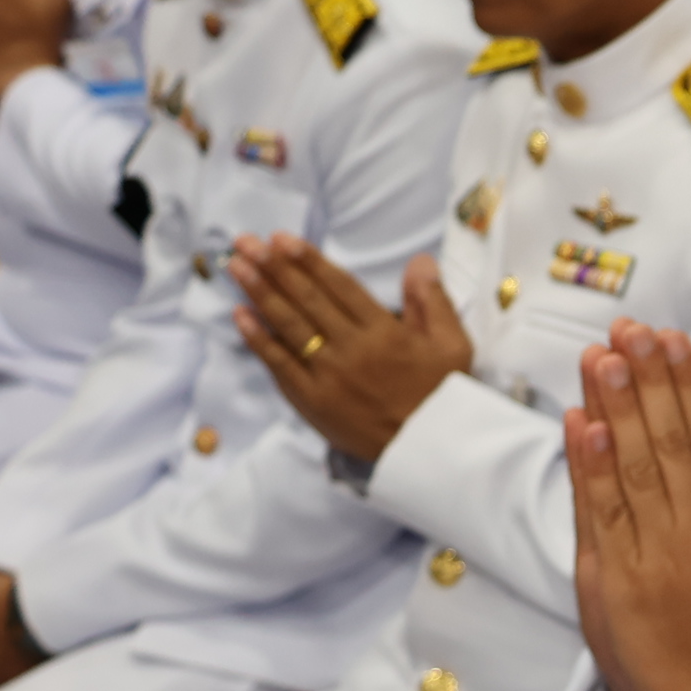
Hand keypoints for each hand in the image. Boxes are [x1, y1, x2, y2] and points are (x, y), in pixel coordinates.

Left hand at [231, 238, 472, 461]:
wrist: (429, 451)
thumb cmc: (443, 395)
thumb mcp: (453, 344)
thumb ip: (433, 300)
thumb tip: (419, 261)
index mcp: (385, 332)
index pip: (339, 287)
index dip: (308, 260)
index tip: (282, 239)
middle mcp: (351, 348)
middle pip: (306, 300)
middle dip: (273, 267)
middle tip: (246, 242)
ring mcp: (328, 375)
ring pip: (288, 326)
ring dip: (259, 293)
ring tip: (237, 266)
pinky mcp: (312, 400)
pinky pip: (279, 364)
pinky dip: (258, 339)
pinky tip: (239, 315)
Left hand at [563, 321, 690, 690]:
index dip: (686, 383)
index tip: (669, 338)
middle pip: (665, 440)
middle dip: (645, 379)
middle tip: (627, 330)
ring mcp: (651, 556)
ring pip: (629, 467)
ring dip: (612, 407)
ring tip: (598, 357)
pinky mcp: (614, 582)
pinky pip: (599, 513)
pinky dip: (587, 466)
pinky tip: (580, 423)